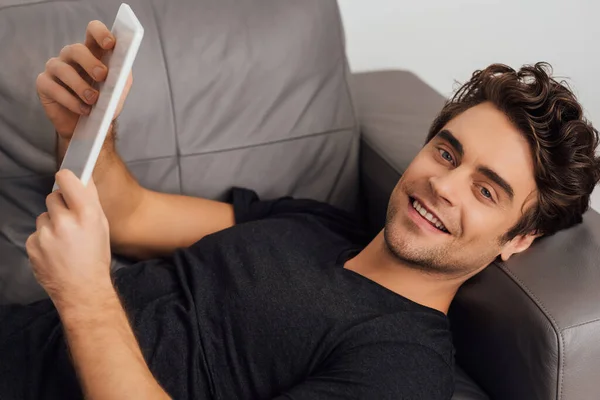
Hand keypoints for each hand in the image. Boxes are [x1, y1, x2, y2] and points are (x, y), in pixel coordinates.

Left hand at [26, 170, 111, 310]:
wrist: (83, 290)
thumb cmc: (96, 257)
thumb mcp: (102, 226)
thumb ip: (90, 200)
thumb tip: (83, 177)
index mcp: (87, 214)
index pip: (67, 179)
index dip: (66, 178)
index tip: (67, 180)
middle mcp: (65, 221)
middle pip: (53, 197)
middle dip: (61, 206)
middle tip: (71, 223)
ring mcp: (46, 234)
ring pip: (44, 216)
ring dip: (52, 224)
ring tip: (64, 242)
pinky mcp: (32, 245)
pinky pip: (36, 233)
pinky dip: (44, 239)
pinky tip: (55, 251)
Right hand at [36, 20, 132, 138]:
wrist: (91, 128)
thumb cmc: (105, 104)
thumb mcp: (118, 91)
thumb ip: (122, 77)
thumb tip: (123, 70)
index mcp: (92, 52)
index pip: (93, 31)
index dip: (100, 33)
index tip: (110, 43)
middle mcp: (71, 56)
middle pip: (76, 49)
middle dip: (90, 62)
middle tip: (102, 76)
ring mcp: (55, 68)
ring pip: (63, 69)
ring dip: (80, 86)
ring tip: (93, 101)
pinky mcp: (44, 84)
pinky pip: (53, 87)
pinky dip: (70, 100)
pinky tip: (83, 109)